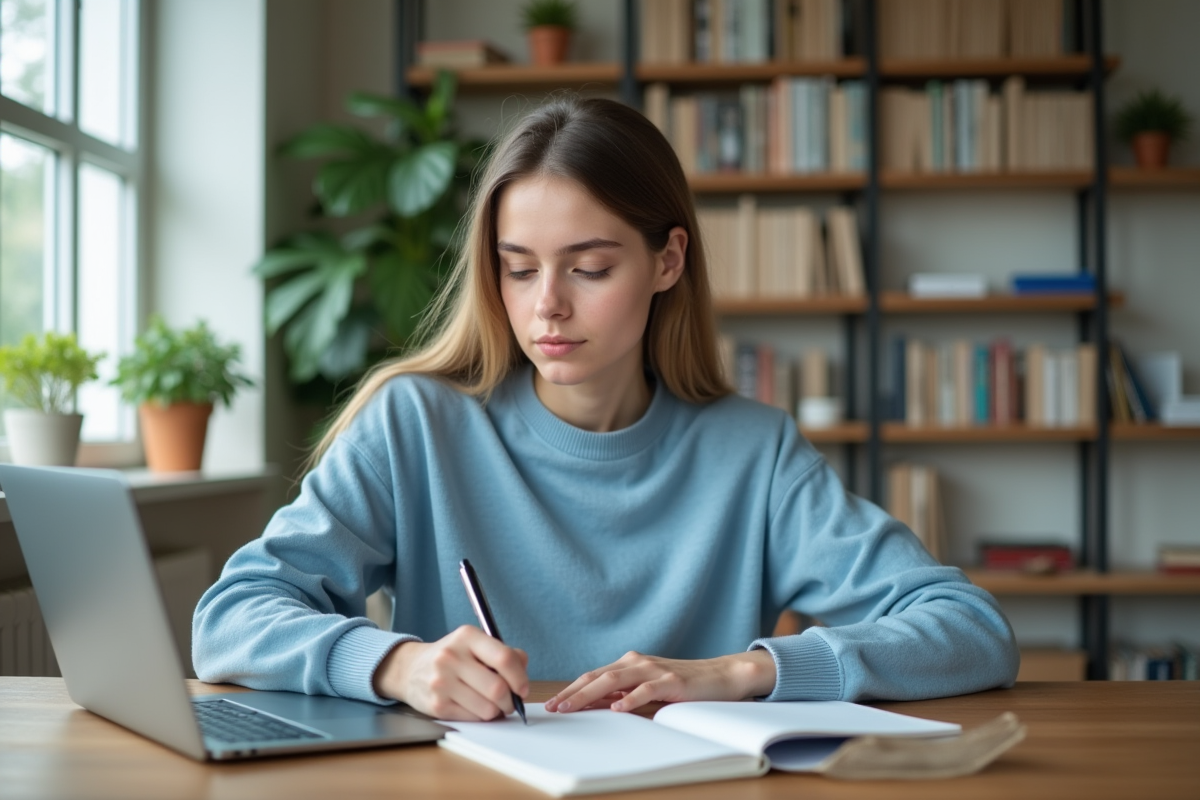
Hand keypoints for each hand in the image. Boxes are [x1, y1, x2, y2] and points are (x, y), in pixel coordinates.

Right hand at [372, 625, 528, 720]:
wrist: (410, 669)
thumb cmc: (453, 657)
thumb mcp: (475, 644)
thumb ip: (505, 654)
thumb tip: (523, 671)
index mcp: (467, 636)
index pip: (504, 658)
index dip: (520, 678)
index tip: (523, 688)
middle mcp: (451, 657)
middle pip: (497, 688)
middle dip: (510, 701)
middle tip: (510, 702)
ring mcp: (441, 682)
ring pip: (487, 708)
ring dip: (496, 711)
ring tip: (492, 704)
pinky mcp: (436, 705)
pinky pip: (472, 718)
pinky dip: (480, 716)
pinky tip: (475, 707)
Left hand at [545, 649, 776, 713]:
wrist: (721, 676)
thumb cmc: (683, 684)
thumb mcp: (648, 688)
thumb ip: (624, 693)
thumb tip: (595, 705)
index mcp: (630, 663)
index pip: (593, 676)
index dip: (571, 689)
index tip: (553, 703)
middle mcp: (638, 662)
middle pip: (597, 676)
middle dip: (572, 692)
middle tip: (553, 707)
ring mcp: (654, 670)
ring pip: (615, 680)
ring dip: (590, 695)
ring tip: (572, 707)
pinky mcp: (671, 681)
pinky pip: (646, 690)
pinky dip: (629, 699)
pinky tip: (617, 708)